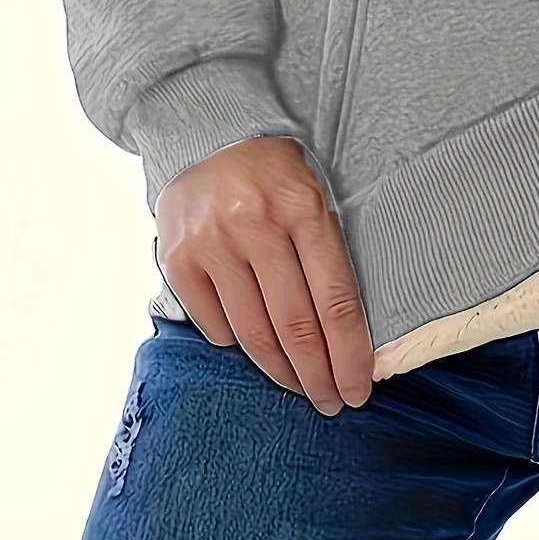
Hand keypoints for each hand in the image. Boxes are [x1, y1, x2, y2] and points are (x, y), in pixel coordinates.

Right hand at [155, 135, 373, 414]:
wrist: (213, 136)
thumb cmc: (279, 176)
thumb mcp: (317, 196)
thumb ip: (329, 256)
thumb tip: (349, 338)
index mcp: (303, 207)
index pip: (334, 298)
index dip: (350, 352)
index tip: (359, 388)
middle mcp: (256, 225)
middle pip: (295, 325)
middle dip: (318, 375)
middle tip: (332, 402)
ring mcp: (213, 242)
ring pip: (253, 333)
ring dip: (281, 372)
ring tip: (300, 388)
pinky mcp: (179, 258)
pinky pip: (214, 325)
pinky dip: (237, 345)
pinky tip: (256, 350)